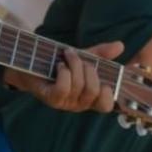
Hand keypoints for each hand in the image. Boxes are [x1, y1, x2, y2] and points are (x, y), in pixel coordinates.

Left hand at [5, 41, 121, 112]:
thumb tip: (121, 45)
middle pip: (93, 90)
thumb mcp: (82, 57)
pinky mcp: (50, 98)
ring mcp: (64, 103)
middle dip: (88, 69)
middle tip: (77, 58)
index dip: (108, 95)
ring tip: (66, 55)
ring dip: (74, 65)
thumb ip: (101, 54)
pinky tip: (60, 66)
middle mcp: (78, 103)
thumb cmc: (58, 62)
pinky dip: (64, 73)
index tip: (105, 81)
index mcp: (89, 96)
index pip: (105, 106)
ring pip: (79, 86)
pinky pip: (64, 88)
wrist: (30, 63)